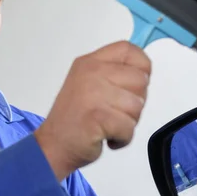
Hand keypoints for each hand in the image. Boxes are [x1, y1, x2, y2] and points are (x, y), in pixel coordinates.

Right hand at [34, 41, 151, 180]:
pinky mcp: (98, 116)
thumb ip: (113, 74)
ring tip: (108, 124)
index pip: (129, 50)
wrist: (53, 145)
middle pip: (140, 79)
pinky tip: (105, 136)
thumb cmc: (74, 118)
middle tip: (115, 111)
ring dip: (128, 122)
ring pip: (137, 105)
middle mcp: (92, 73)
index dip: (141, 68)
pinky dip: (122, 138)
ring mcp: (93, 93)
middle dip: (135, 101)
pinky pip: (129, 127)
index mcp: (90, 62)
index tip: (132, 86)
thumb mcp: (89, 83)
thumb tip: (143, 76)